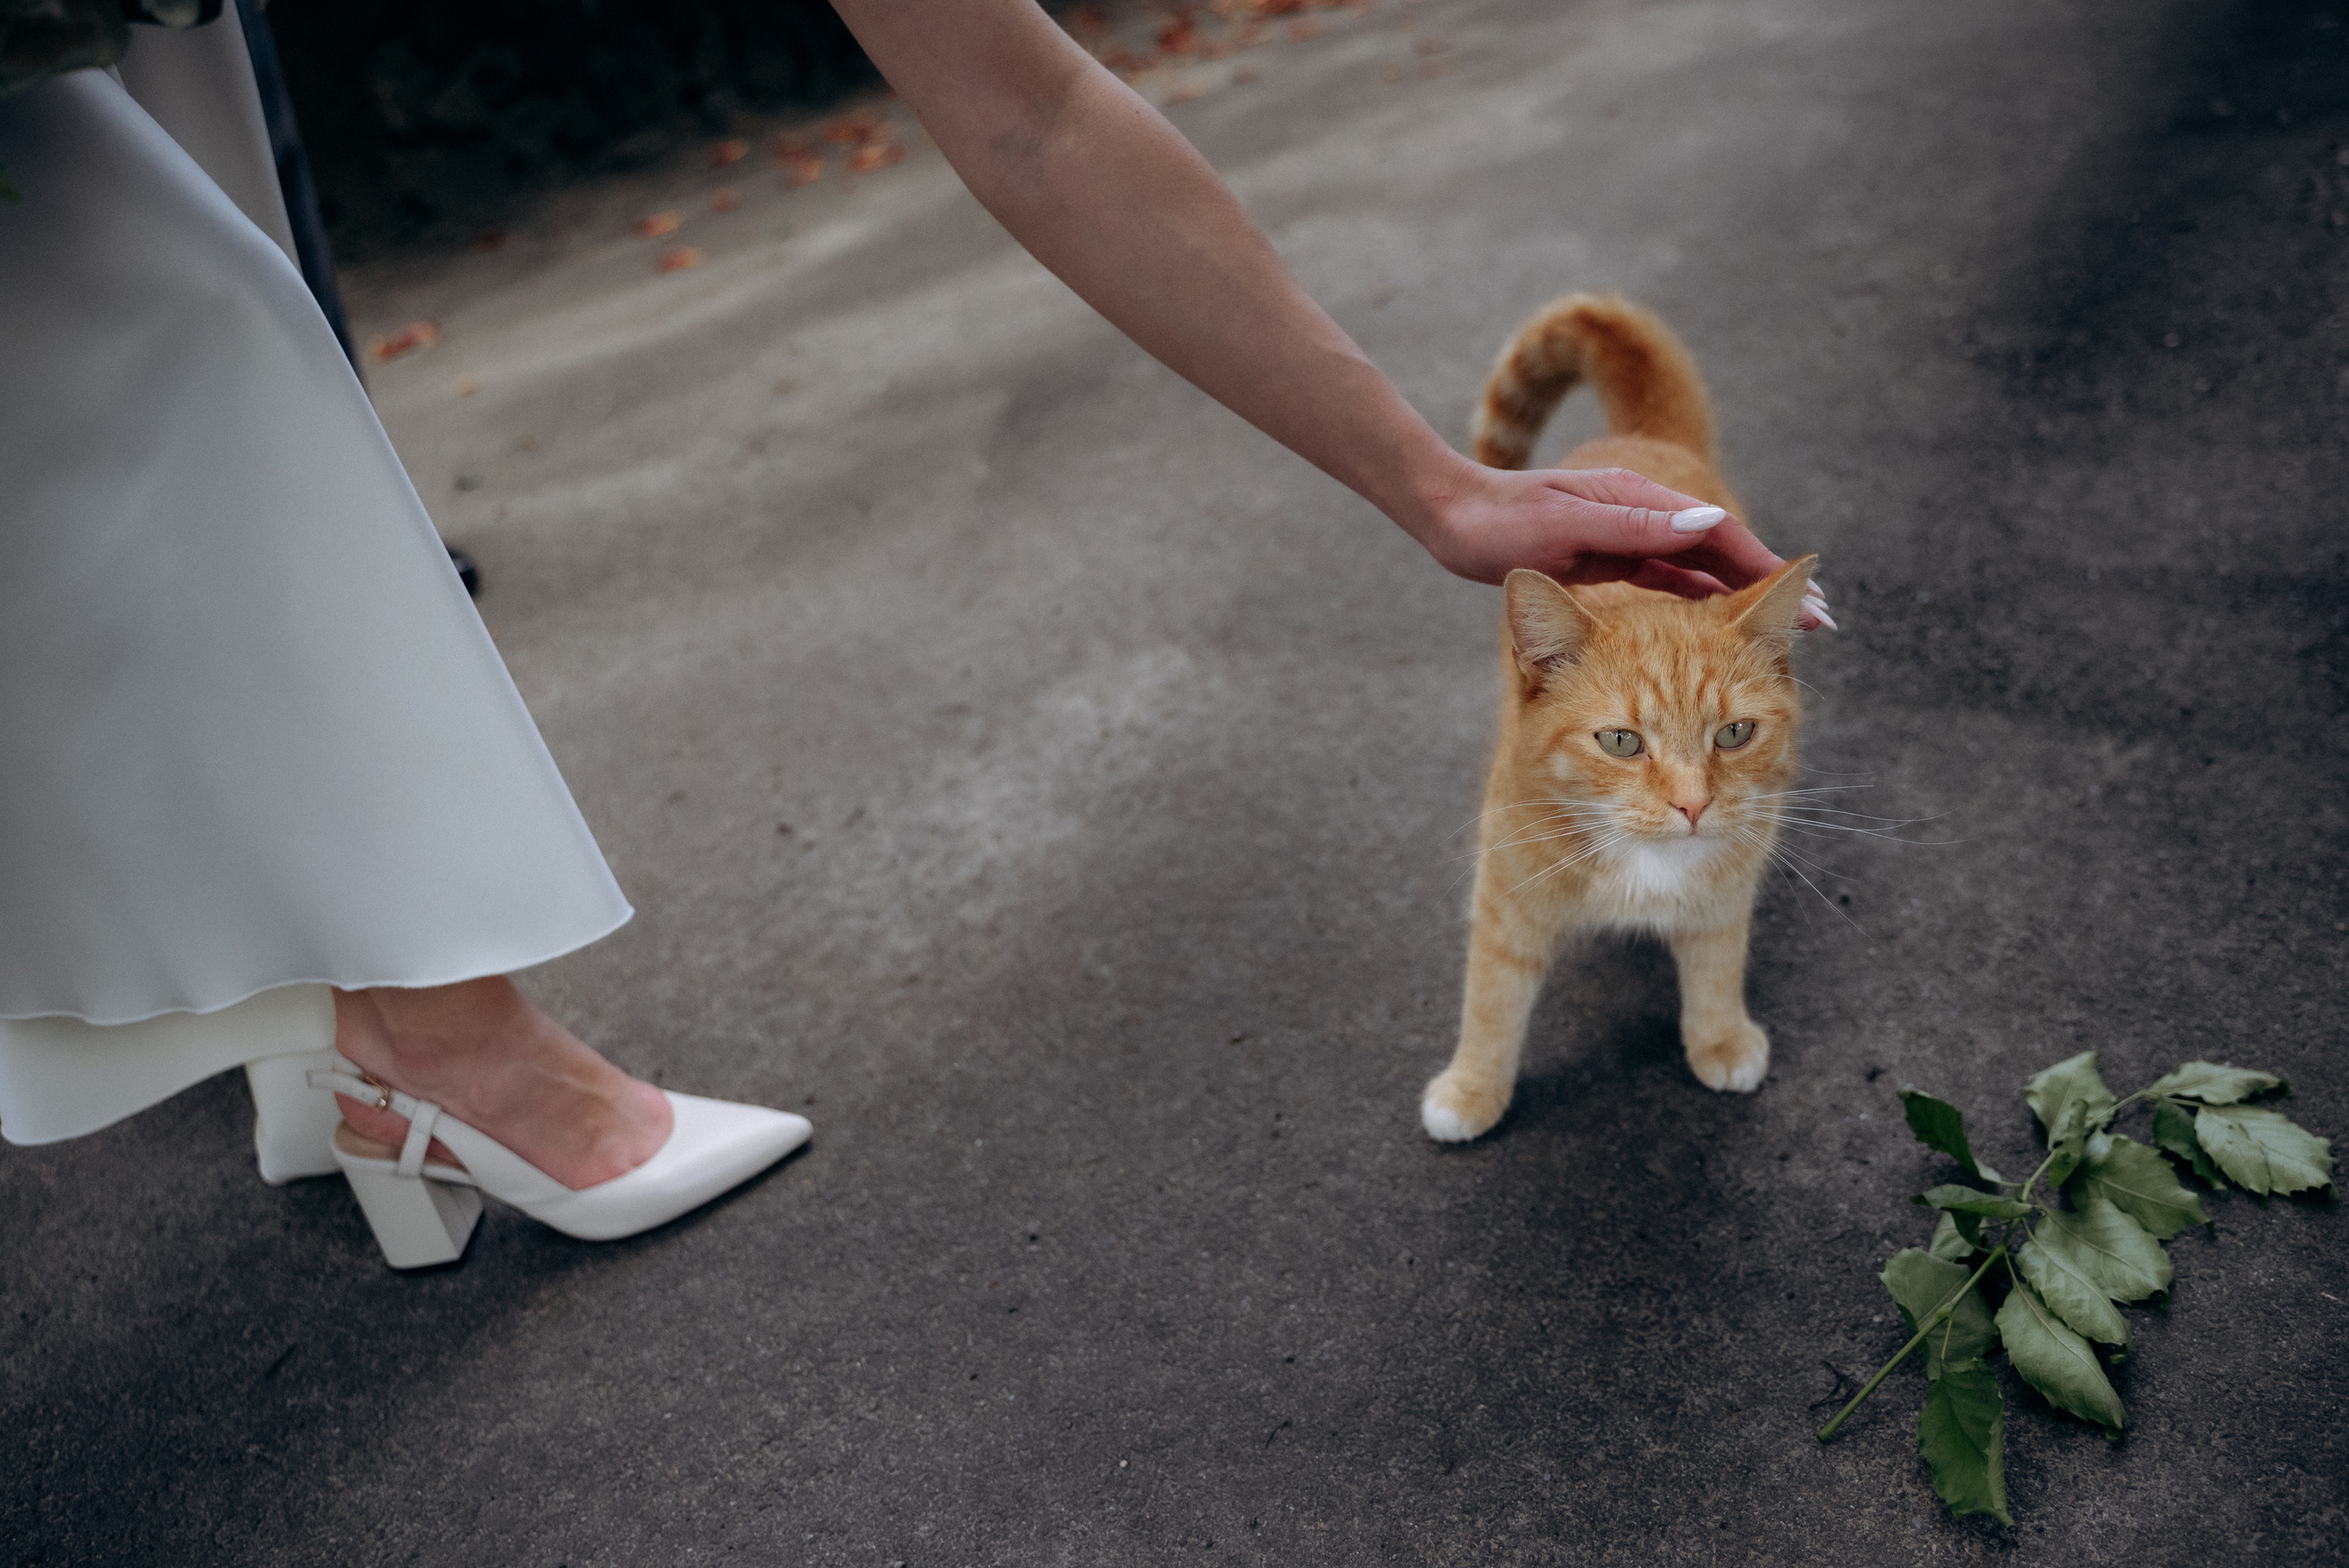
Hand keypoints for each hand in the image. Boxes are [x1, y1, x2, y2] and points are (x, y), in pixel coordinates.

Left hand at [1418, 463, 1832, 628]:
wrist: (1451, 516)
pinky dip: (1705, 603)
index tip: (1807, 602)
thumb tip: (1708, 524)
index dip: (1767, 570)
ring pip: (1701, 570)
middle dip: (1772, 588)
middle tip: (1822, 626)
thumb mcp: (1563, 526)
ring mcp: (1628, 536)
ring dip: (1744, 600)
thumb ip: (1632, 528)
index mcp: (1639, 503)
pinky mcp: (1611, 558)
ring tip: (1790, 633)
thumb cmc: (1497, 524)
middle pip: (1723, 554)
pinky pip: (1671, 582)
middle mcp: (1642, 516)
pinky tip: (1725, 630)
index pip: (1721, 537)